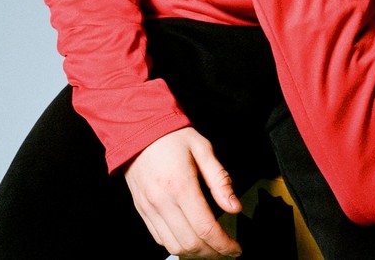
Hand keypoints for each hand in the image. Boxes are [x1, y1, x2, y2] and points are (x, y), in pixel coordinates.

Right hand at [124, 127, 242, 257]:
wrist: (138, 128)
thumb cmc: (172, 136)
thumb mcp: (203, 148)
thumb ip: (220, 179)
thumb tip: (234, 206)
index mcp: (181, 185)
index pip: (206, 228)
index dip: (224, 244)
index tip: (236, 249)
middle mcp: (163, 201)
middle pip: (191, 243)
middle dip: (212, 252)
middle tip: (226, 249)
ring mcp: (149, 208)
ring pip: (174, 246)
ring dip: (194, 253)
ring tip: (210, 247)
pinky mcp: (142, 210)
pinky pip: (159, 238)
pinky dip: (176, 244)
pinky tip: (189, 237)